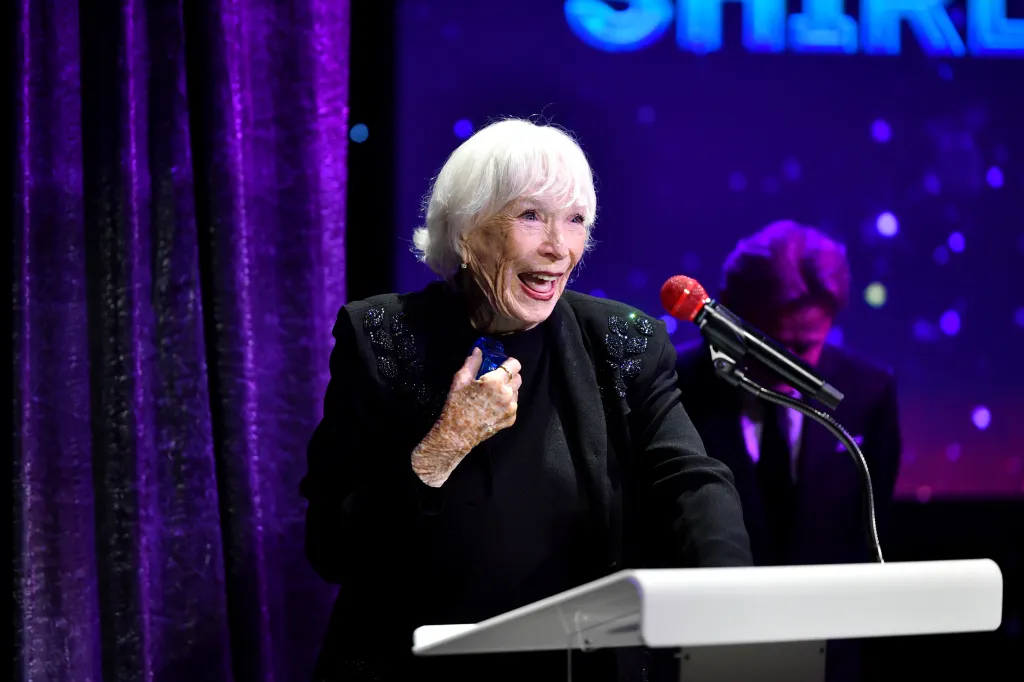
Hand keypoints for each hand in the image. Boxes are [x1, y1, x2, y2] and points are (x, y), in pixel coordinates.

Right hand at [411, 348, 521, 486]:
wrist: (457, 434)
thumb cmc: (457, 404)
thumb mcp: (461, 379)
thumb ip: (472, 362)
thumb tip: (479, 350)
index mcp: (497, 381)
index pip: (514, 365)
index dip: (509, 362)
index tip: (501, 364)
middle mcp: (508, 394)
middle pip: (518, 378)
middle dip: (509, 376)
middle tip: (495, 379)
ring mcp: (511, 408)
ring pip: (516, 392)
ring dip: (508, 389)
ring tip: (492, 395)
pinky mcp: (511, 419)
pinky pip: (513, 405)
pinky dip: (506, 403)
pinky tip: (493, 406)